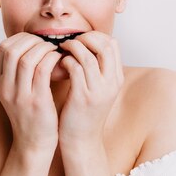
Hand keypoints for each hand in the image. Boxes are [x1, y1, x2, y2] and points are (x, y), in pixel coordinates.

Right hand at [0, 33, 62, 152]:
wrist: (34, 143)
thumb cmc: (30, 113)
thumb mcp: (15, 91)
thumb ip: (17, 70)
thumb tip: (30, 44)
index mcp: (0, 82)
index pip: (3, 48)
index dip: (20, 38)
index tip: (35, 39)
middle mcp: (6, 88)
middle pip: (12, 50)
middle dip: (31, 40)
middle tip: (46, 42)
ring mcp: (20, 96)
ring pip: (27, 59)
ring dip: (43, 48)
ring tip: (54, 49)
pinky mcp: (37, 102)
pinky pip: (42, 71)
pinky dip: (52, 59)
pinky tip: (59, 59)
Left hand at [58, 32, 123, 146]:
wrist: (81, 140)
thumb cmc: (84, 111)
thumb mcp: (98, 88)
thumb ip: (97, 68)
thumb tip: (87, 43)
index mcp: (116, 78)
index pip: (113, 44)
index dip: (96, 36)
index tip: (81, 38)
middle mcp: (111, 83)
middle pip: (105, 46)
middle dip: (86, 38)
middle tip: (71, 41)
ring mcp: (99, 91)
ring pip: (88, 56)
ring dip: (73, 48)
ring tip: (63, 49)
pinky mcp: (83, 98)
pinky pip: (75, 69)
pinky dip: (66, 61)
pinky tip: (60, 64)